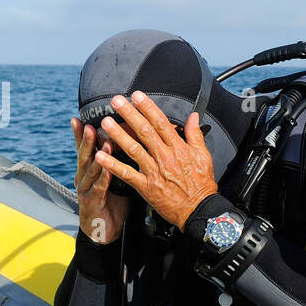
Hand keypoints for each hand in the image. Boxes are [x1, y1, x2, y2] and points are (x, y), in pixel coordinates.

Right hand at [72, 116, 128, 243]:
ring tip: (102, 141)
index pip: (85, 149)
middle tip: (89, 124)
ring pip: (90, 169)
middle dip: (86, 140)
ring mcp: (86, 190)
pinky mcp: (92, 203)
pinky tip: (108, 169)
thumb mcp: (113, 178)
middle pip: (84, 155)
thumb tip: (126, 142)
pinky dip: (103, 177)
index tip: (80, 117)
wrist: (104, 231)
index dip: (81, 134)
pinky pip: (99, 188)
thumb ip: (115, 161)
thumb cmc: (111, 202)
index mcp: (89, 170)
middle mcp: (84, 177)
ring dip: (96, 155)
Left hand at [94, 91, 218, 229]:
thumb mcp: (204, 156)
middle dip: (129, 114)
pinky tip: (101, 155)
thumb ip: (196, 135)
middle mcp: (165, 157)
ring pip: (133, 149)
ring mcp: (154, 172)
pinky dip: (113, 165)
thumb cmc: (202, 185)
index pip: (161, 123)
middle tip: (116, 101)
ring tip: (105, 122)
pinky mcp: (147, 187)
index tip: (137, 95)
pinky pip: (127, 174)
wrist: (199, 210)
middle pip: (145, 131)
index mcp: (178, 148)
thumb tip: (194, 116)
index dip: (148, 108)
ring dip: (118, 134)